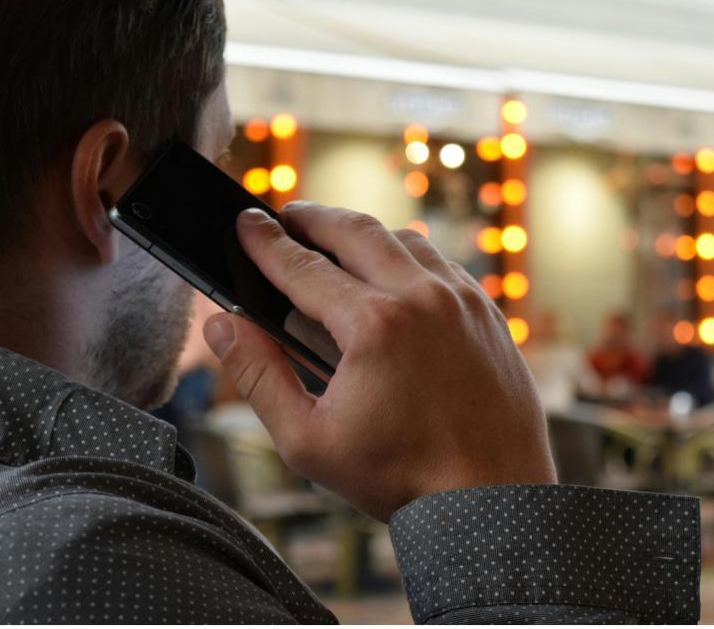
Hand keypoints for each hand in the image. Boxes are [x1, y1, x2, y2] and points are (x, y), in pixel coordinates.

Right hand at [203, 203, 555, 521]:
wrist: (492, 498)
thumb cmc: (400, 477)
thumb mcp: (308, 440)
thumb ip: (258, 376)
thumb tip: (222, 326)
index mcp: (373, 326)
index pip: (302, 266)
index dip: (265, 242)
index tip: (245, 222)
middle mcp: (421, 298)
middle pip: (354, 231)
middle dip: (312, 217)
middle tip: (285, 216)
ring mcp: (461, 299)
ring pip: (402, 239)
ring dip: (361, 232)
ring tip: (333, 237)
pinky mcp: (486, 311)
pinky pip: (440, 262)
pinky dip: (406, 254)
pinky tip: (391, 268)